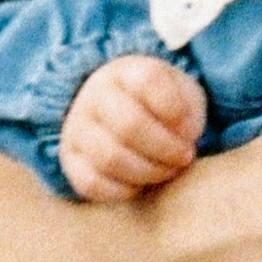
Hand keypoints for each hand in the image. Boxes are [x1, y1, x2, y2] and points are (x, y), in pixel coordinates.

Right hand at [61, 53, 209, 201]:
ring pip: (110, 158)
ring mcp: (77, 127)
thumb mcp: (182, 95)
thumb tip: (183, 136)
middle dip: (166, 148)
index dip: (175, 109)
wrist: (122, 114)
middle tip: (184, 157)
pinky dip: (123, 190)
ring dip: (149, 172)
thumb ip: (189, 110)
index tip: (191, 129)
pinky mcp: (70, 159)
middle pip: (129, 125)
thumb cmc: (160, 106)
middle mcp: (95, 95)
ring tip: (167, 170)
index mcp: (126, 71)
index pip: (148, 81)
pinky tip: (141, 184)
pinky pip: (91, 183)